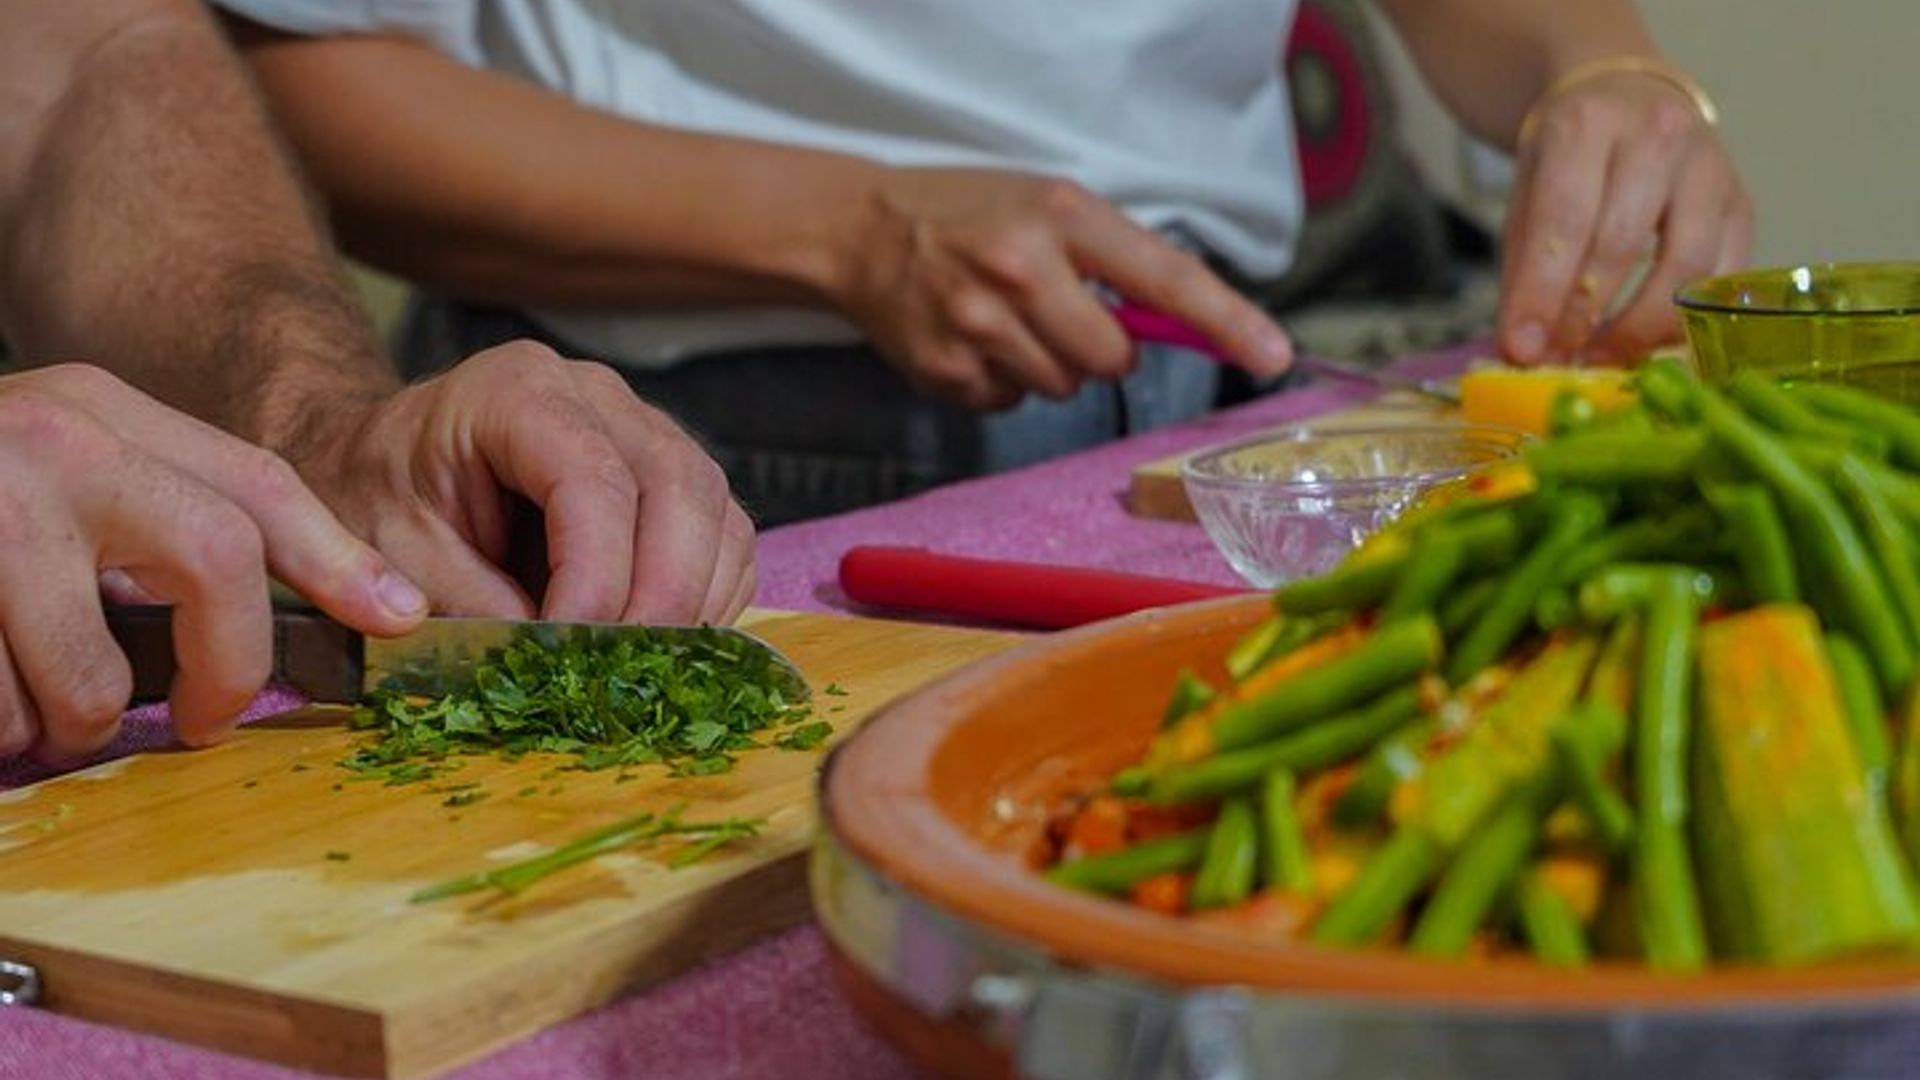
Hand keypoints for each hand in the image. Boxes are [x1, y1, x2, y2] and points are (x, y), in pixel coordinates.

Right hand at [0, 364, 425, 762]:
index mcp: (103, 411)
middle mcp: (56, 442)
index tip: (400, 617)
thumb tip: (259, 638)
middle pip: (218, 558)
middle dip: (228, 668)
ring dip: (75, 725)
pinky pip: (5, 711)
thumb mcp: (58, 475)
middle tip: (204, 722)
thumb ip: (148, 523)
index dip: (340, 557)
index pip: (256, 483)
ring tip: (34, 710)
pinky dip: (5, 731)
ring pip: (93, 677)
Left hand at [283, 341, 754, 624]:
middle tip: (626, 676)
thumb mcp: (389, 551)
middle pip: (678, 487)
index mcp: (518, 389)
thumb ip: (466, 605)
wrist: (382, 464)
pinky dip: (707, 600)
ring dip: (695, 602)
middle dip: (663, 594)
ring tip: (645, 671)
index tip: (570, 656)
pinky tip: (664, 647)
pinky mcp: (671, 479)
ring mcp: (646, 430)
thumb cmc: (378, 496)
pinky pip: (724, 539)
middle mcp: (597, 395)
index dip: (596, 576)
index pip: (591, 479)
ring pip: (715, 513)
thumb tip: (549, 667)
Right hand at [833, 167, 1291, 409]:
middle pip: (1111, 360)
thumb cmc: (974, 214)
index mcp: (1062, 217)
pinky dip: (1004, 381)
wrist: (862, 231)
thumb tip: (1191, 326)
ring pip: (1063, 388)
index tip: (1274, 356)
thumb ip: (1117, 260)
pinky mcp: (945, 370)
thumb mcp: (1052, 207)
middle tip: (1064, 314)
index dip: (1226, 321)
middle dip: (1102, 351)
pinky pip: (1011, 403)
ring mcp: (978, 325)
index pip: (1164, 278)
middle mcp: (1021, 270)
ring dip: (1051, 366)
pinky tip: (974, 341)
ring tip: (1008, 321)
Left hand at [1498, 71, 1753, 365]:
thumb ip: (1523, 270)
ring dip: (1640, 326)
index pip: (1565, 218)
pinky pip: (1724, 276)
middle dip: (1585, 315)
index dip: (1543, 292)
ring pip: (1686, 264)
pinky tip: (1648, 344)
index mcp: (1588, 123)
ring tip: (1601, 357)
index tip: (1523, 348)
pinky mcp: (1743, 203)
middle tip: (1558, 359)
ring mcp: (1710, 167)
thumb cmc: (1572, 158)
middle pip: (1623, 242)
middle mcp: (1657, 134)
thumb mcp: (1527, 195)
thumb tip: (1520, 349)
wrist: (1629, 98)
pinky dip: (1686, 320)